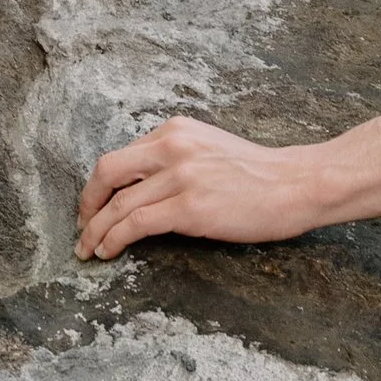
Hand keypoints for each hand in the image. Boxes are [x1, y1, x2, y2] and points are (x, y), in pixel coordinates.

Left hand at [75, 115, 326, 260]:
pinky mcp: (189, 207)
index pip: (122, 156)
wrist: (298, 184)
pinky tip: (109, 250)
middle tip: (82, 226)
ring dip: (96, 230)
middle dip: (87, 203)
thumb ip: (178, 159)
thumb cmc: (262, 174)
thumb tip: (145, 188)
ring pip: (118, 204)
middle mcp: (173, 146)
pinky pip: (136, 224)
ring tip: (89, 249)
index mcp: (176, 130)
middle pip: (107, 172)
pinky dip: (114, 239)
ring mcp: (180, 176)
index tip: (94, 205)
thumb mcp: (212, 149)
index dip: (100, 184)